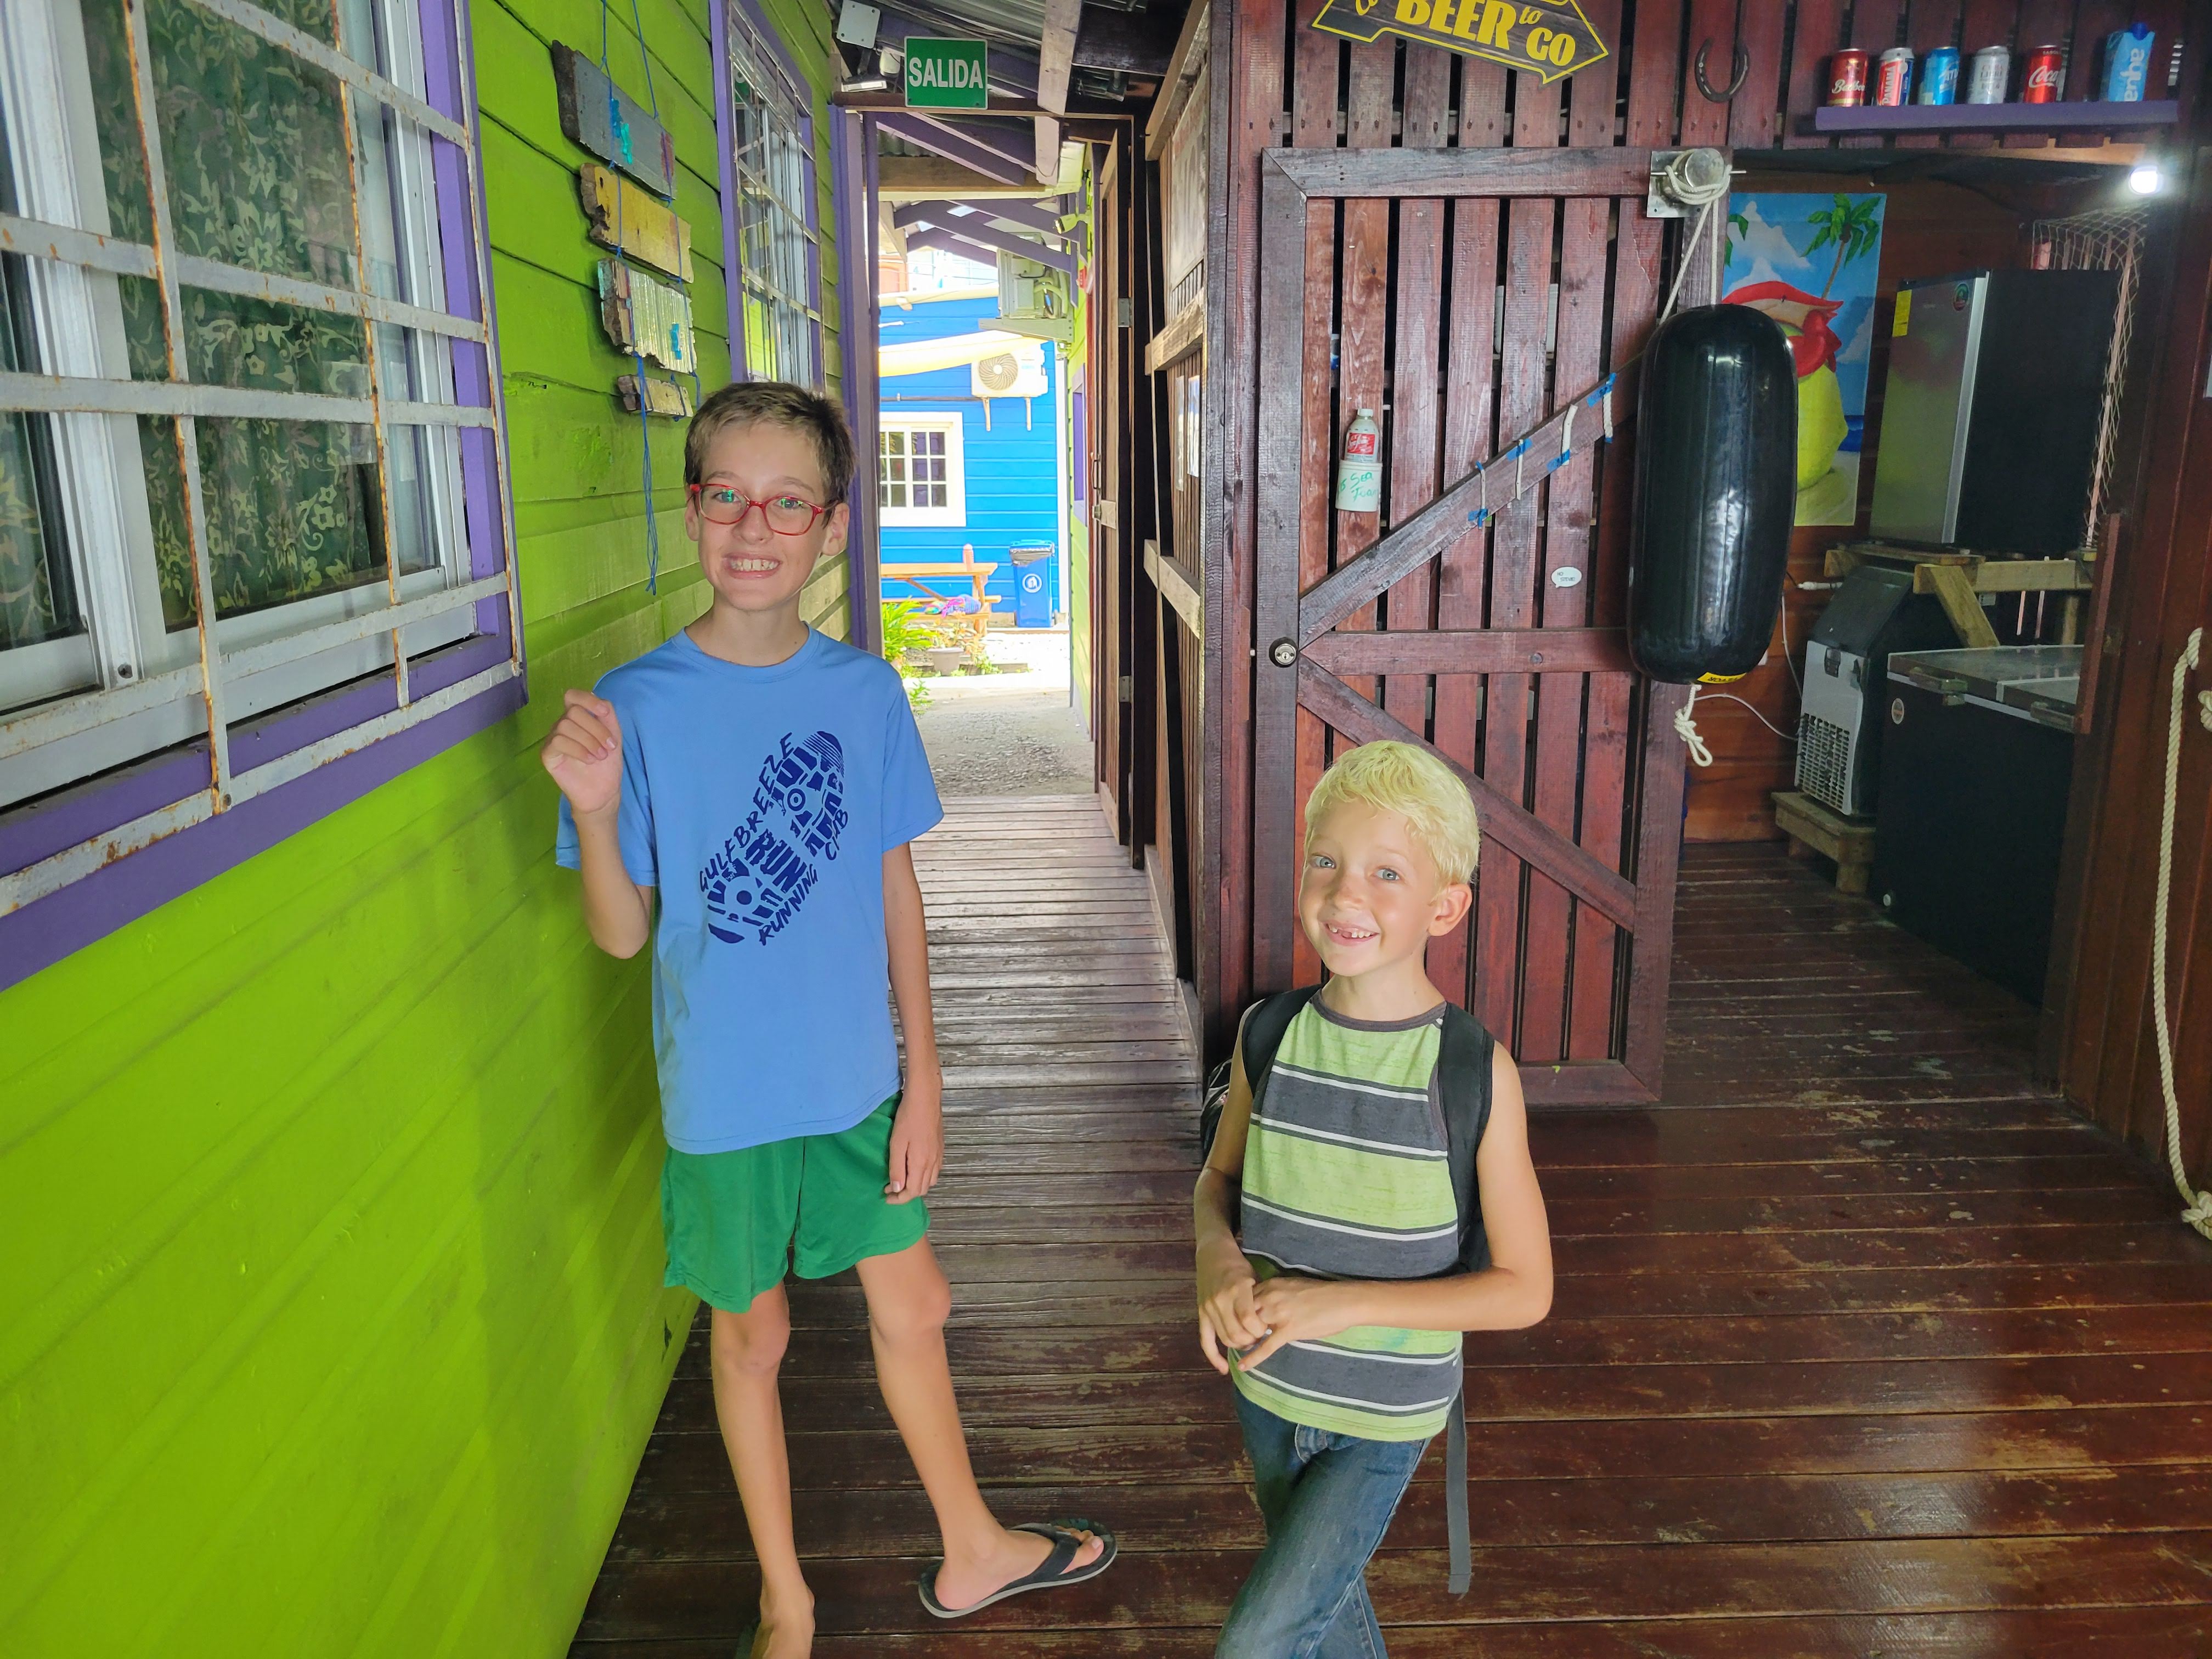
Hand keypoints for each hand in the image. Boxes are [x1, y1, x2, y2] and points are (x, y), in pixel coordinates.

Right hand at [541, 690, 622, 817]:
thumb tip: (598, 700)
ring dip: (589, 741)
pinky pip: (558, 742)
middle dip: (596, 728)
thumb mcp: (613, 735)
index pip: (573, 696)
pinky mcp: (547, 754)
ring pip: (565, 726)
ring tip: (600, 756)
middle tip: (609, 747)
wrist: (602, 791)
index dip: (588, 700)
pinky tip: (589, 760)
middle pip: (573, 711)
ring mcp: (553, 739)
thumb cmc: (607, 763)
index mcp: (578, 717)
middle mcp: (563, 724)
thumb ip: (607, 715)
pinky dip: (578, 749)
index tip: (605, 712)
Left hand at [885, 1079, 942, 1202]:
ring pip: (930, 1182)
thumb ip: (897, 1168)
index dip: (899, 1199)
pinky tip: (915, 1169)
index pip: (912, 1192)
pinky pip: (935, 1172)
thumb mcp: (896, 1143)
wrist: (925, 1098)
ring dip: (916, 1186)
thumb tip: (896, 1189)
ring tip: (901, 1180)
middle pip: (922, 1189)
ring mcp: (939, 1156)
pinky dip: (925, 1177)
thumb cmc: (908, 1118)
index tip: (886, 1196)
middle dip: (906, 1194)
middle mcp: (933, 1163)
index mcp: (921, 1163)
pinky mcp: (940, 1149)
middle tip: (890, 1188)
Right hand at [1194, 1243, 1266, 1375]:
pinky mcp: (1201, 1314)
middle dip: (1251, 1341)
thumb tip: (1272, 1325)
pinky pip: (1205, 1341)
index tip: (1267, 1330)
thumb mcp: (1254, 1278)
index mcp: (1237, 1289)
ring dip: (1239, 1346)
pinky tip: (1224, 1369)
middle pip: (1237, 1334)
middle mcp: (1221, 1300)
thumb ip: (1260, 1301)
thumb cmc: (1239, 1267)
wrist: (1213, 1256)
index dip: (1259, 1330)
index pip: (1249, 1320)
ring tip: (1248, 1342)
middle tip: (1259, 1337)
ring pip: (1225, 1339)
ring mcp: (1208, 1308)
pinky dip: (1214, 1357)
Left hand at [1235, 1276, 1360, 1371]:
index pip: (1243, 1299)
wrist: (1342, 1300)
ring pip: (1251, 1329)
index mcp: (1270, 1285)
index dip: (1237, 1312)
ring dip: (1243, 1340)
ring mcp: (1278, 1315)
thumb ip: (1274, 1294)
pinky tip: (1242, 1366)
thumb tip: (1264, 1303)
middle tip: (1234, 1337)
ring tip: (1236, 1348)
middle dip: (1237, 1326)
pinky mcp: (1288, 1330)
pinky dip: (1253, 1357)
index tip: (1234, 1320)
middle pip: (1241, 1314)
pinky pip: (1266, 1346)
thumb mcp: (1291, 1286)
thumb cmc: (1320, 1293)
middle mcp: (1270, 1298)